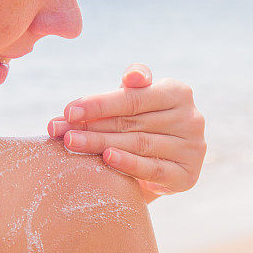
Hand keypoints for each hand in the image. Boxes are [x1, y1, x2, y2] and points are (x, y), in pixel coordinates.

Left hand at [47, 64, 206, 203]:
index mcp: (178, 93)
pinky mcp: (187, 175)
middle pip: (132, 122)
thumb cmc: (142, 124)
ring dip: (101, 144)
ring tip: (71, 144)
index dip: (99, 104)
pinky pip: (153, 168)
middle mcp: (191, 118)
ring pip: (139, 144)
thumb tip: (131, 77)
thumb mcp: (136, 101)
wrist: (160, 166)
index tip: (68, 111)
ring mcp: (192, 148)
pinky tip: (107, 159)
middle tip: (59, 131)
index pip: (133, 98)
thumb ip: (130, 86)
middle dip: (92, 126)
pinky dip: (128, 163)